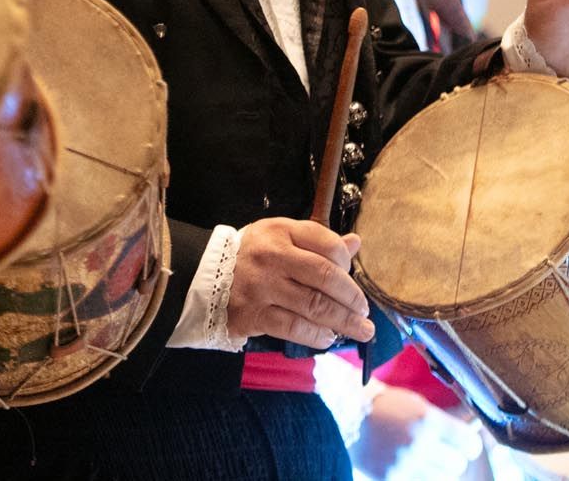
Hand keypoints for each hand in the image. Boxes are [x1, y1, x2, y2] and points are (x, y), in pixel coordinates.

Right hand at [224, 217, 377, 349]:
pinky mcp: (253, 314)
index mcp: (281, 231)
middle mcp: (272, 256)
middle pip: (325, 277)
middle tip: (365, 312)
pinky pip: (294, 327)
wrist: (203, 276)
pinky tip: (328, 337)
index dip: (347, 263)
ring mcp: (262, 286)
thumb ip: (317, 240)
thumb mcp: (281, 237)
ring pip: (314, 305)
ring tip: (360, 330)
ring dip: (343, 321)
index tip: (352, 278)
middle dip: (352, 298)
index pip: (327, 244)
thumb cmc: (252, 256)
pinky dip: (316, 334)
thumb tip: (355, 243)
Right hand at [350, 386, 483, 480]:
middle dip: (451, 459)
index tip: (466, 445)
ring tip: (422, 459)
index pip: (468, 443)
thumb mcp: (417, 406)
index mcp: (427, 420)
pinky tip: (408, 466)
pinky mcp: (390, 479)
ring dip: (435, 471)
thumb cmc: (385, 406)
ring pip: (439, 478)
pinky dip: (417, 476)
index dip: (469, 445)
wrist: (346, 414)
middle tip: (441, 452)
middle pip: (456, 465)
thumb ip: (443, 423)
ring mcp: (403, 465)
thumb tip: (471, 434)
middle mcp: (417, 444)